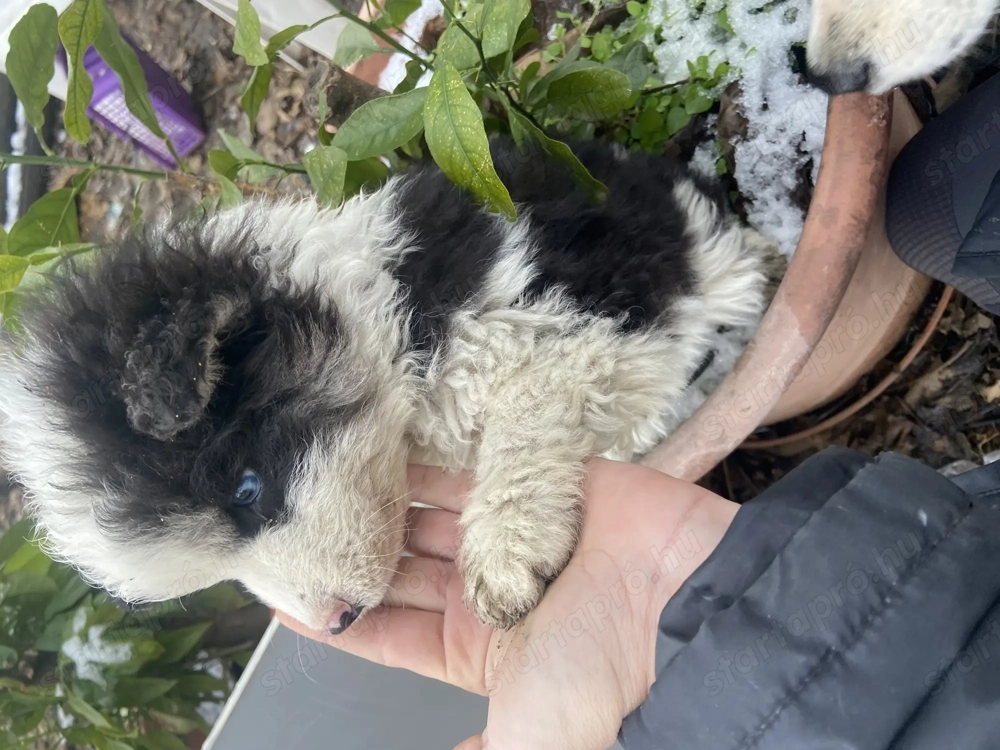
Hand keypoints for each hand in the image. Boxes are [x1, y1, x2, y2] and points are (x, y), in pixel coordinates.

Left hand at [278, 458, 737, 749]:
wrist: (680, 605)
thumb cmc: (603, 678)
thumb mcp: (523, 740)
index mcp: (475, 650)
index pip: (387, 632)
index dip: (338, 615)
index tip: (287, 594)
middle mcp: (486, 590)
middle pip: (400, 565)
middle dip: (354, 552)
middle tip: (301, 528)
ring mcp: (507, 535)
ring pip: (426, 514)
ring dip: (382, 503)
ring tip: (330, 484)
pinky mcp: (531, 488)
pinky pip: (468, 470)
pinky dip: (428, 465)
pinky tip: (384, 454)